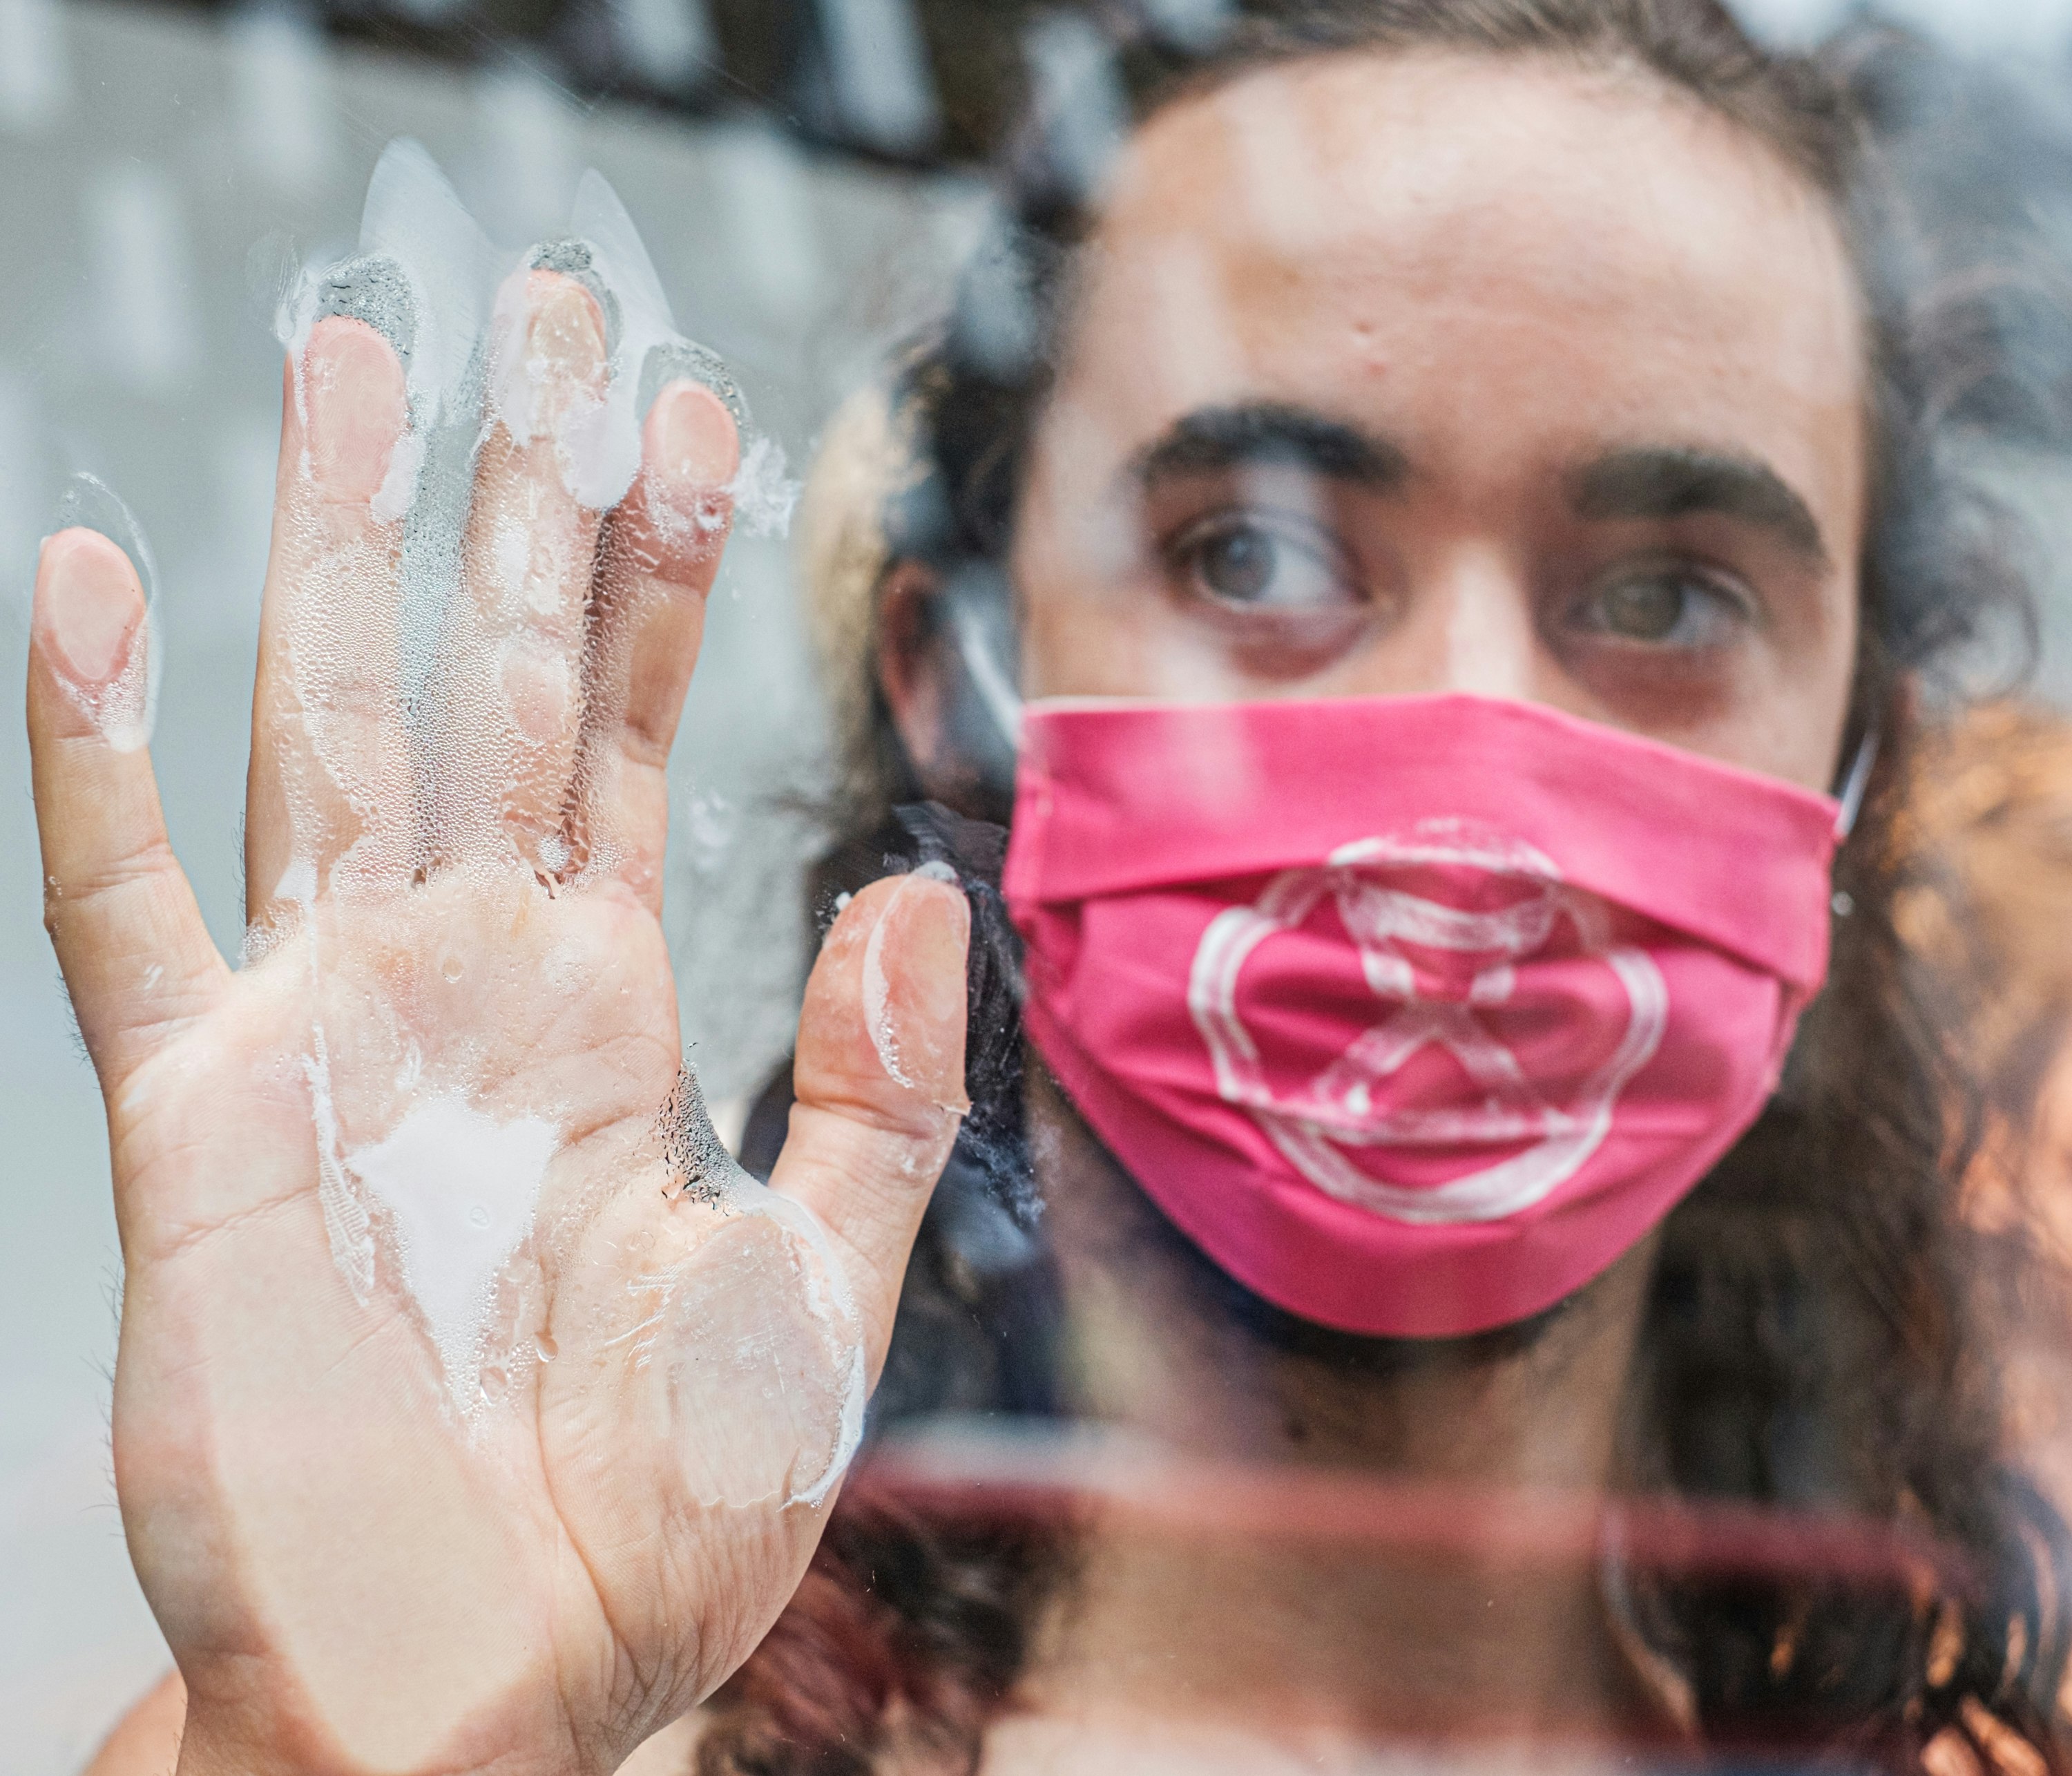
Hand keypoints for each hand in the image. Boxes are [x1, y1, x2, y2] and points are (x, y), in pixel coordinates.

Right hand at [27, 276, 969, 1775]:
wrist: (505, 1682)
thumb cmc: (653, 1519)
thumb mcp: (824, 1299)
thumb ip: (877, 1093)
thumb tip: (909, 883)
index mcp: (606, 1007)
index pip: (626, 738)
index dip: (653, 579)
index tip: (681, 418)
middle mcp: (465, 980)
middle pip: (485, 684)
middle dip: (509, 500)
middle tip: (535, 310)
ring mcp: (325, 1027)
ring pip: (327, 733)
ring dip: (333, 549)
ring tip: (353, 366)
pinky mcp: (198, 1116)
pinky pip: (128, 900)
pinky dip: (94, 750)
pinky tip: (88, 590)